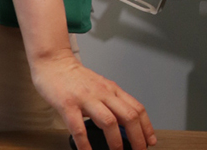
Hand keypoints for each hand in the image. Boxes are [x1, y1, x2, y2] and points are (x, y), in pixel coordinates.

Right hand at [30, 53, 154, 149]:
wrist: (56, 64)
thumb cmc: (78, 80)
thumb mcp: (100, 88)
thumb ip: (111, 103)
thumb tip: (123, 125)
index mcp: (113, 90)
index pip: (137, 108)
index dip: (146, 126)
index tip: (150, 141)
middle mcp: (104, 93)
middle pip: (128, 115)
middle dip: (137, 136)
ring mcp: (86, 99)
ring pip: (109, 121)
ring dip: (116, 141)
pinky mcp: (68, 105)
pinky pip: (78, 127)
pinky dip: (85, 143)